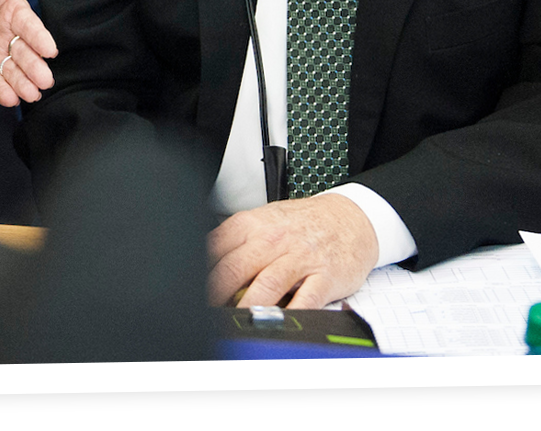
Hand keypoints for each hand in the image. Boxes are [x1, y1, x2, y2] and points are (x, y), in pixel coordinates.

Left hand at [0, 0, 56, 105]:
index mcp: (17, 16)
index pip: (30, 27)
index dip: (40, 38)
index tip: (51, 50)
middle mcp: (14, 39)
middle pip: (26, 54)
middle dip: (35, 67)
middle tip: (45, 80)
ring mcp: (2, 57)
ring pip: (15, 72)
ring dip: (24, 84)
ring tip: (32, 94)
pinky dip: (2, 92)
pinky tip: (10, 100)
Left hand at [207, 193, 379, 308]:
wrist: (352, 217)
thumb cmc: (304, 223)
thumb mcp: (265, 220)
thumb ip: (235, 240)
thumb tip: (201, 262)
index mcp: (254, 224)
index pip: (216, 247)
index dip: (199, 272)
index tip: (188, 290)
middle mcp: (275, 239)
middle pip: (235, 268)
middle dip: (214, 294)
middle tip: (204, 312)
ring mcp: (301, 258)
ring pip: (266, 285)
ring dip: (246, 308)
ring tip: (232, 322)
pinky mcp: (325, 276)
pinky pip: (305, 299)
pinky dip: (290, 314)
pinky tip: (276, 322)